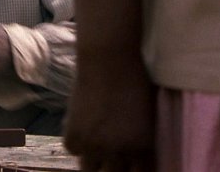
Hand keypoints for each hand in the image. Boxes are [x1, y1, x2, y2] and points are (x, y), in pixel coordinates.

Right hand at [63, 54, 154, 171]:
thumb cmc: (134, 81)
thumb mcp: (147, 116)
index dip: (132, 171)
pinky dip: (77, 144)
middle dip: (112, 170)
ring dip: (93, 161)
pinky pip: (73, 150)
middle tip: (110, 162)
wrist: (108, 60)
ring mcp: (94, 144)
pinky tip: (82, 133)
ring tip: (95, 152)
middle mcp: (118, 151)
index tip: (127, 166)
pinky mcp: (73, 134)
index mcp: (142, 148)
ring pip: (90, 169)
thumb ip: (140, 141)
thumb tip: (132, 157)